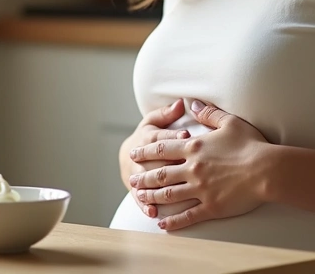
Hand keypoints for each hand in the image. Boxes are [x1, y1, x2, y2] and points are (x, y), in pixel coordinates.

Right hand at [120, 99, 189, 218]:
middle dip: (168, 163)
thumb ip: (166, 114)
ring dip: (156, 186)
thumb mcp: (153, 122)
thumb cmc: (148, 138)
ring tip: (168, 191)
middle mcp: (141, 157)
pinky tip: (154, 212)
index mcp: (147, 137)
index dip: (172, 136)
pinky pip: (140, 199)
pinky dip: (145, 206)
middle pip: (154, 160)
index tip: (187, 135)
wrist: (127, 157)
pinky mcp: (136, 191)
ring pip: (146, 181)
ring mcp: (137, 175)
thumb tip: (180, 103)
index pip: (160, 136)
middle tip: (183, 166)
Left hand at [129, 100, 268, 230]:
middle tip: (131, 180)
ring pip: (169, 194)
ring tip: (140, 198)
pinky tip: (162, 224)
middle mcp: (192, 168)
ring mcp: (200, 189)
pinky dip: (173, 221)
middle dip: (143, 177)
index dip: (146, 151)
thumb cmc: (251, 144)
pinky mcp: (211, 207)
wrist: (267, 170)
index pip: (162, 148)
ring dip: (152, 197)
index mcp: (194, 147)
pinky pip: (187, 215)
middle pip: (160, 173)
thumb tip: (193, 104)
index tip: (134, 153)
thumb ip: (208, 113)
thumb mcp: (230, 122)